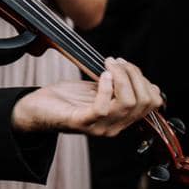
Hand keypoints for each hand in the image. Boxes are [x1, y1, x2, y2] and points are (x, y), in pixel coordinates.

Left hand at [12, 57, 162, 136]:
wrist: (36, 109)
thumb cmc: (66, 98)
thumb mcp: (98, 89)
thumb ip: (117, 85)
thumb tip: (132, 72)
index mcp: (121, 119)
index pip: (153, 103)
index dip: (145, 80)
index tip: (127, 65)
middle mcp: (114, 127)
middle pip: (144, 102)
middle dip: (134, 75)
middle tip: (116, 61)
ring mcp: (99, 128)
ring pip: (128, 103)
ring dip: (122, 77)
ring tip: (108, 64)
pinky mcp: (82, 123)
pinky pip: (104, 107)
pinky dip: (106, 86)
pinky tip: (101, 75)